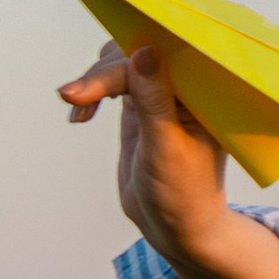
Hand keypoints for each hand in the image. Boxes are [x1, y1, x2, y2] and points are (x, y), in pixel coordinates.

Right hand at [58, 40, 278, 278]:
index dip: (125, 62)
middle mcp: (185, 87)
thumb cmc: (183, 194)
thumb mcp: (166, 149)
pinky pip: (114, 81)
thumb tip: (144, 51)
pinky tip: (79, 113)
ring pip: (122, 63)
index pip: (164, 59)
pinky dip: (92, 91)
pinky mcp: (141, 104)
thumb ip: (155, 100)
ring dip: (94, 80)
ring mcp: (161, 93)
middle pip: (137, 54)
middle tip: (72, 97)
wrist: (173, 226)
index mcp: (206, 93)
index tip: (89, 86)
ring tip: (76, 108)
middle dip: (102, 73)